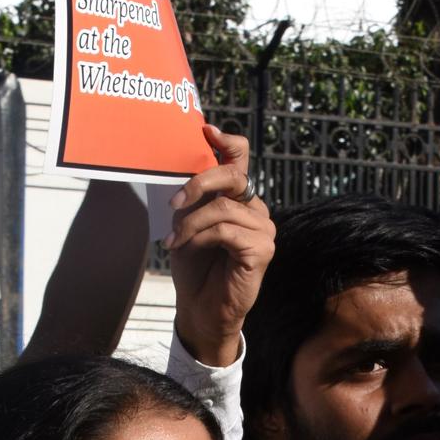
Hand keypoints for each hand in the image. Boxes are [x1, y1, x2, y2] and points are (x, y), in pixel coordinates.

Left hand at [166, 123, 273, 366]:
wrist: (200, 308)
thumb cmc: (195, 266)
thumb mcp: (187, 223)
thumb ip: (193, 198)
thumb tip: (185, 171)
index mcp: (239, 199)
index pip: (241, 160)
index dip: (227, 142)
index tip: (206, 131)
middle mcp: (256, 210)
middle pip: (232, 176)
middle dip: (198, 183)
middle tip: (175, 203)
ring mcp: (263, 229)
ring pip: (223, 208)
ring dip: (191, 224)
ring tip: (175, 241)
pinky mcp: (263, 249)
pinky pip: (226, 230)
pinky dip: (201, 237)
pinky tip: (188, 248)